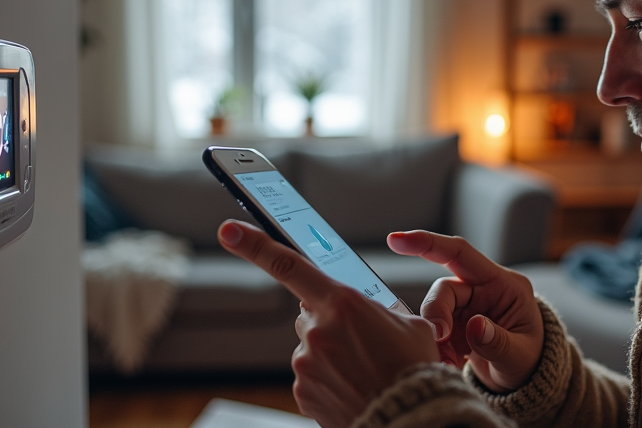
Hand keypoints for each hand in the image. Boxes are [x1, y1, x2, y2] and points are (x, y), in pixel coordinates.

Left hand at [217, 220, 439, 427]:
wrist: (410, 416)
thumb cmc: (413, 368)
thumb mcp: (408, 324)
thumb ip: (378, 309)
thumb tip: (368, 310)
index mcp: (341, 303)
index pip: (288, 266)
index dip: (254, 245)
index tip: (228, 231)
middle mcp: (316, 330)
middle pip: (308, 312)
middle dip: (329, 320)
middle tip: (361, 340)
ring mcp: (305, 363)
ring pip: (310, 346)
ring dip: (330, 352)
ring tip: (363, 369)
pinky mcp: (302, 391)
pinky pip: (309, 376)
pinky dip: (327, 379)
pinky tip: (351, 386)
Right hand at [387, 230, 542, 392]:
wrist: (526, 377)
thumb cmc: (530, 360)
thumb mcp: (521, 356)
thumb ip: (498, 342)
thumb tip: (474, 325)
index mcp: (503, 284)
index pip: (460, 253)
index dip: (428, 243)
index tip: (396, 241)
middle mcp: (481, 289)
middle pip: (444, 289)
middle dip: (436, 315)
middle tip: (439, 341)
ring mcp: (466, 306)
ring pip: (435, 311)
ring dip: (436, 338)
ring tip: (450, 362)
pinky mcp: (453, 324)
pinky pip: (433, 330)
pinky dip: (437, 349)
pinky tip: (450, 363)